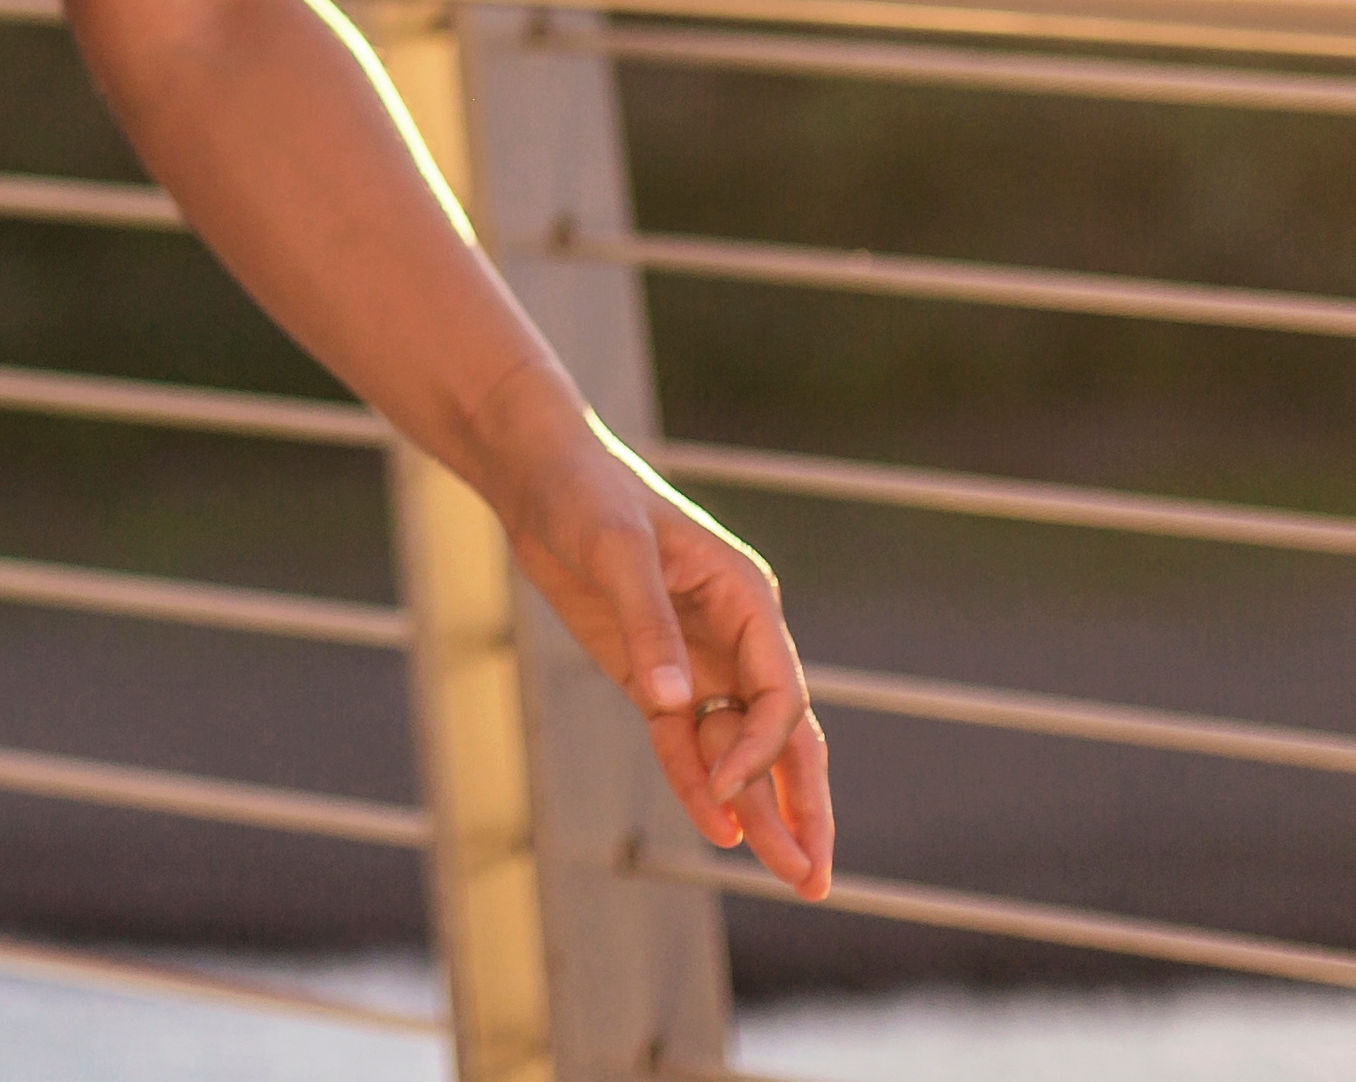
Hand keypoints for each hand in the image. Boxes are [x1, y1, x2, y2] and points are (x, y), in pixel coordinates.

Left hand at [486, 389, 834, 898]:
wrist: (538, 475)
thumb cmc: (587, 493)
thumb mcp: (616, 549)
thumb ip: (648, 624)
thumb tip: (675, 702)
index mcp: (747, 599)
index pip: (780, 693)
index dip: (762, 749)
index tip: (727, 788)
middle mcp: (735, 636)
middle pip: (782, 735)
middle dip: (802, 805)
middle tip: (817, 879)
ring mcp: (694, 660)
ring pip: (739, 748)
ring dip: (759, 809)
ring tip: (791, 876)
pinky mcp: (651, 677)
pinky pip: (683, 741)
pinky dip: (698, 783)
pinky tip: (720, 830)